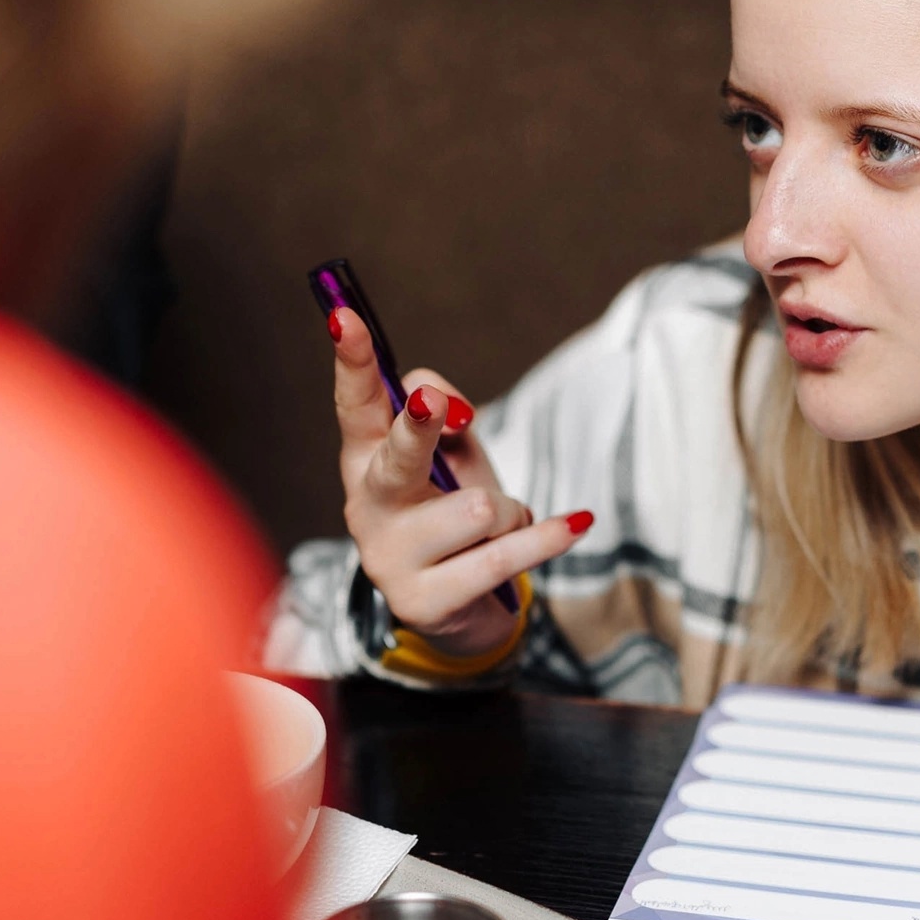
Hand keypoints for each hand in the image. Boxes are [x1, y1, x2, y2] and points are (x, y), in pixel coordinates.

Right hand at [330, 307, 592, 656]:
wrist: (463, 604)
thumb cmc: (454, 511)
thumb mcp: (452, 452)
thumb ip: (444, 410)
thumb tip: (452, 407)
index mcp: (365, 459)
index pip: (355, 403)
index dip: (352, 360)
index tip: (344, 315)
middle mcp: (366, 506)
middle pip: (399, 456)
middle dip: (419, 427)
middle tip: (430, 403)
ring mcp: (389, 559)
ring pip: (477, 510)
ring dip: (509, 512)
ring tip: (503, 525)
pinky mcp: (424, 603)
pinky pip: (504, 555)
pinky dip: (546, 537)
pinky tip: (575, 524)